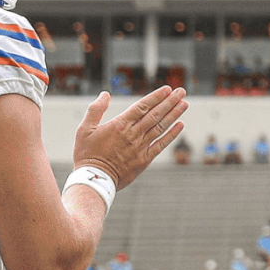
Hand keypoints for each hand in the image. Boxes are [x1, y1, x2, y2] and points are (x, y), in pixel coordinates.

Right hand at [73, 87, 188, 189]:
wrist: (94, 180)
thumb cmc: (87, 154)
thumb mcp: (84, 129)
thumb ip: (95, 110)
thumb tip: (105, 94)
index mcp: (119, 125)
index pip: (142, 106)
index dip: (156, 97)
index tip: (167, 89)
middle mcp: (133, 134)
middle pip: (155, 114)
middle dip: (170, 102)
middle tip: (182, 92)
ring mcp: (140, 147)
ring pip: (160, 127)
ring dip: (174, 115)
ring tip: (184, 104)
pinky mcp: (145, 160)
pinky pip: (161, 145)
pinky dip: (172, 135)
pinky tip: (180, 125)